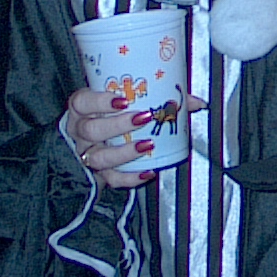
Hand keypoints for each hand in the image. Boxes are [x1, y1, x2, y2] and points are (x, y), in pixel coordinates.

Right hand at [65, 88, 206, 189]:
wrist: (93, 140)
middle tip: (143, 118)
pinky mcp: (97, 174)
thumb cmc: (110, 114)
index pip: (82, 102)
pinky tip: (147, 172)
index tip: (123, 99)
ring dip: (125, 152)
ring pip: (99, 157)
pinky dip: (130, 177)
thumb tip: (196, 102)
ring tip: (147, 145)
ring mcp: (87, 154)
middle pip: (91, 130)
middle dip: (118, 125)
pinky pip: (111, 179)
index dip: (100, 101)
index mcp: (82, 108)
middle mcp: (80, 132)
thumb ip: (160, 97)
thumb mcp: (126, 100)